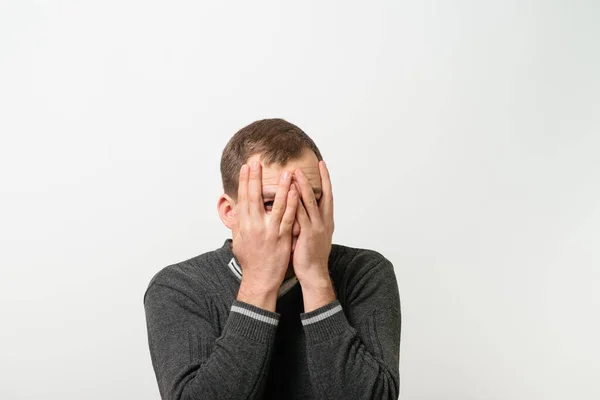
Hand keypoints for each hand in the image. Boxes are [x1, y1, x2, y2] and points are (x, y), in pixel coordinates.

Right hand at [232, 161, 298, 309]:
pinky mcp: (282, 237)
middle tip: (257, 162)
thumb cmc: (250, 260)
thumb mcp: (238, 240)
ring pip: (275, 205)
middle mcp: (254, 225)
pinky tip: (295, 192)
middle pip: (254, 197)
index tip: (246, 167)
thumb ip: (239, 223)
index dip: (244, 181)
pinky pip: (288, 217)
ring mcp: (269, 231)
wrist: (259, 279)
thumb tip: (237, 208)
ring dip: (280, 187)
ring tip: (285, 172)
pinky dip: (292, 204)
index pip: (243, 198)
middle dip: (255, 178)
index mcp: (244, 225)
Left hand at [292, 161, 334, 293]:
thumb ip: (308, 220)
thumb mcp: (312, 235)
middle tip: (311, 164)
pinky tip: (289, 194)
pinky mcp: (308, 234)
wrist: (314, 274)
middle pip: (323, 194)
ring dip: (303, 186)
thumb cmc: (310, 256)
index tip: (322, 165)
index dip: (325, 180)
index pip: (327, 195)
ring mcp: (317, 227)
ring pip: (310, 202)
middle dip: (316, 178)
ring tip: (296, 173)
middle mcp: (324, 221)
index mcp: (326, 221)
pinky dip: (295, 203)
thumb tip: (300, 208)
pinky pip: (301, 215)